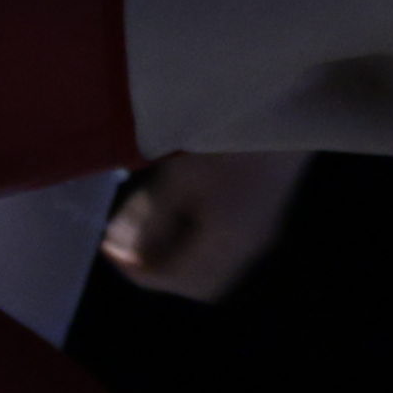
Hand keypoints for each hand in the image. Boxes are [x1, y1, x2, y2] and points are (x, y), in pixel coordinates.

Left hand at [103, 150, 306, 305]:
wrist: (286, 109)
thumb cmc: (228, 142)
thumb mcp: (178, 177)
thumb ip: (147, 218)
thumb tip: (119, 245)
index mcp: (224, 245)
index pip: (169, 278)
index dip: (132, 267)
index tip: (106, 245)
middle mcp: (246, 248)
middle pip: (194, 282)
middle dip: (156, 268)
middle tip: (128, 243)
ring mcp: (259, 233)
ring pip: (210, 265)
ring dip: (176, 255)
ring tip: (150, 224)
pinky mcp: (263, 215)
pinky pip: (224, 247)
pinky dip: (194, 240)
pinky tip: (181, 211)